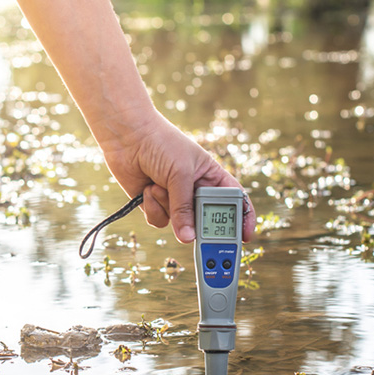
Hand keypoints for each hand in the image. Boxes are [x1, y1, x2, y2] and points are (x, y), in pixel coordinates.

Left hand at [98, 112, 255, 243]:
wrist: (128, 136)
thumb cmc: (161, 144)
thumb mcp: (180, 174)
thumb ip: (185, 207)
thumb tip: (188, 238)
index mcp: (212, 177)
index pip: (235, 200)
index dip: (243, 218)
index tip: (245, 236)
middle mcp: (195, 190)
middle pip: (207, 220)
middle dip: (200, 227)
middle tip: (196, 234)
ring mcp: (175, 198)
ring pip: (180, 223)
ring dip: (167, 206)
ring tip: (158, 185)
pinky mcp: (155, 204)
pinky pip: (159, 220)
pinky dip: (152, 207)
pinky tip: (147, 189)